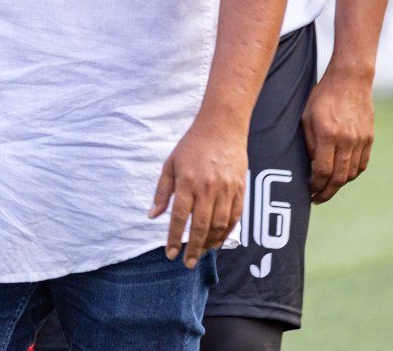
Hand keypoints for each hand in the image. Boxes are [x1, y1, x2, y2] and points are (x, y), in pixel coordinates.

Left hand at [148, 116, 247, 267]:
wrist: (222, 128)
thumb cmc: (191, 146)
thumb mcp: (170, 165)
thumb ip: (162, 192)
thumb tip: (152, 216)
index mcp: (187, 182)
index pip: (179, 217)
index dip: (174, 238)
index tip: (170, 254)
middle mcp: (208, 188)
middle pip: (201, 226)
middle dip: (193, 248)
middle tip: (187, 263)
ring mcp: (227, 190)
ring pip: (220, 225)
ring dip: (210, 243)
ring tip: (201, 254)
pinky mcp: (240, 190)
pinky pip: (235, 218)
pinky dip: (226, 233)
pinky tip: (218, 242)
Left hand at [301, 69, 374, 203]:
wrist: (350, 81)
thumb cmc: (321, 97)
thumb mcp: (305, 117)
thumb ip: (308, 143)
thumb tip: (311, 167)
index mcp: (327, 135)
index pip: (322, 171)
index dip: (315, 186)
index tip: (308, 193)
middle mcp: (346, 140)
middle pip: (339, 177)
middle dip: (326, 192)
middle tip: (317, 198)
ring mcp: (360, 140)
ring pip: (351, 174)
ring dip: (339, 185)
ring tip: (327, 188)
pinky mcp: (369, 139)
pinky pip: (362, 165)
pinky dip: (352, 174)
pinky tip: (342, 176)